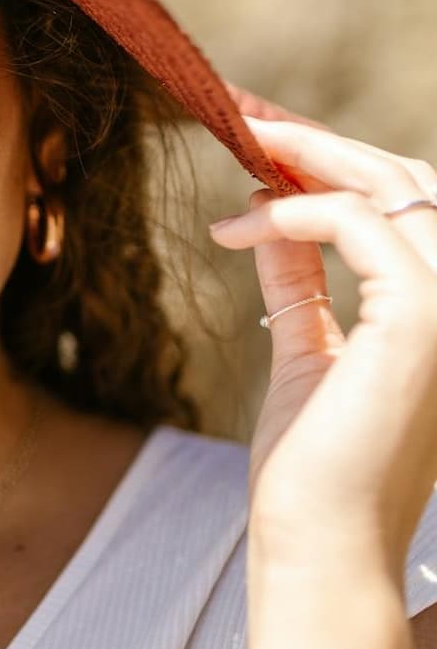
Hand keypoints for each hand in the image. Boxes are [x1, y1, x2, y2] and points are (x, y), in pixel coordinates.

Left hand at [208, 100, 436, 574]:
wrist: (314, 539)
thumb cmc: (312, 459)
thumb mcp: (303, 342)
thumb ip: (299, 277)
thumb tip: (267, 212)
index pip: (406, 201)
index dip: (334, 157)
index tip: (261, 126)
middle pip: (406, 177)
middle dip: (317, 137)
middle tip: (238, 108)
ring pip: (392, 184)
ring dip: (305, 154)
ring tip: (232, 141)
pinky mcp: (424, 318)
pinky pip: (357, 223)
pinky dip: (291, 212)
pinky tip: (233, 228)